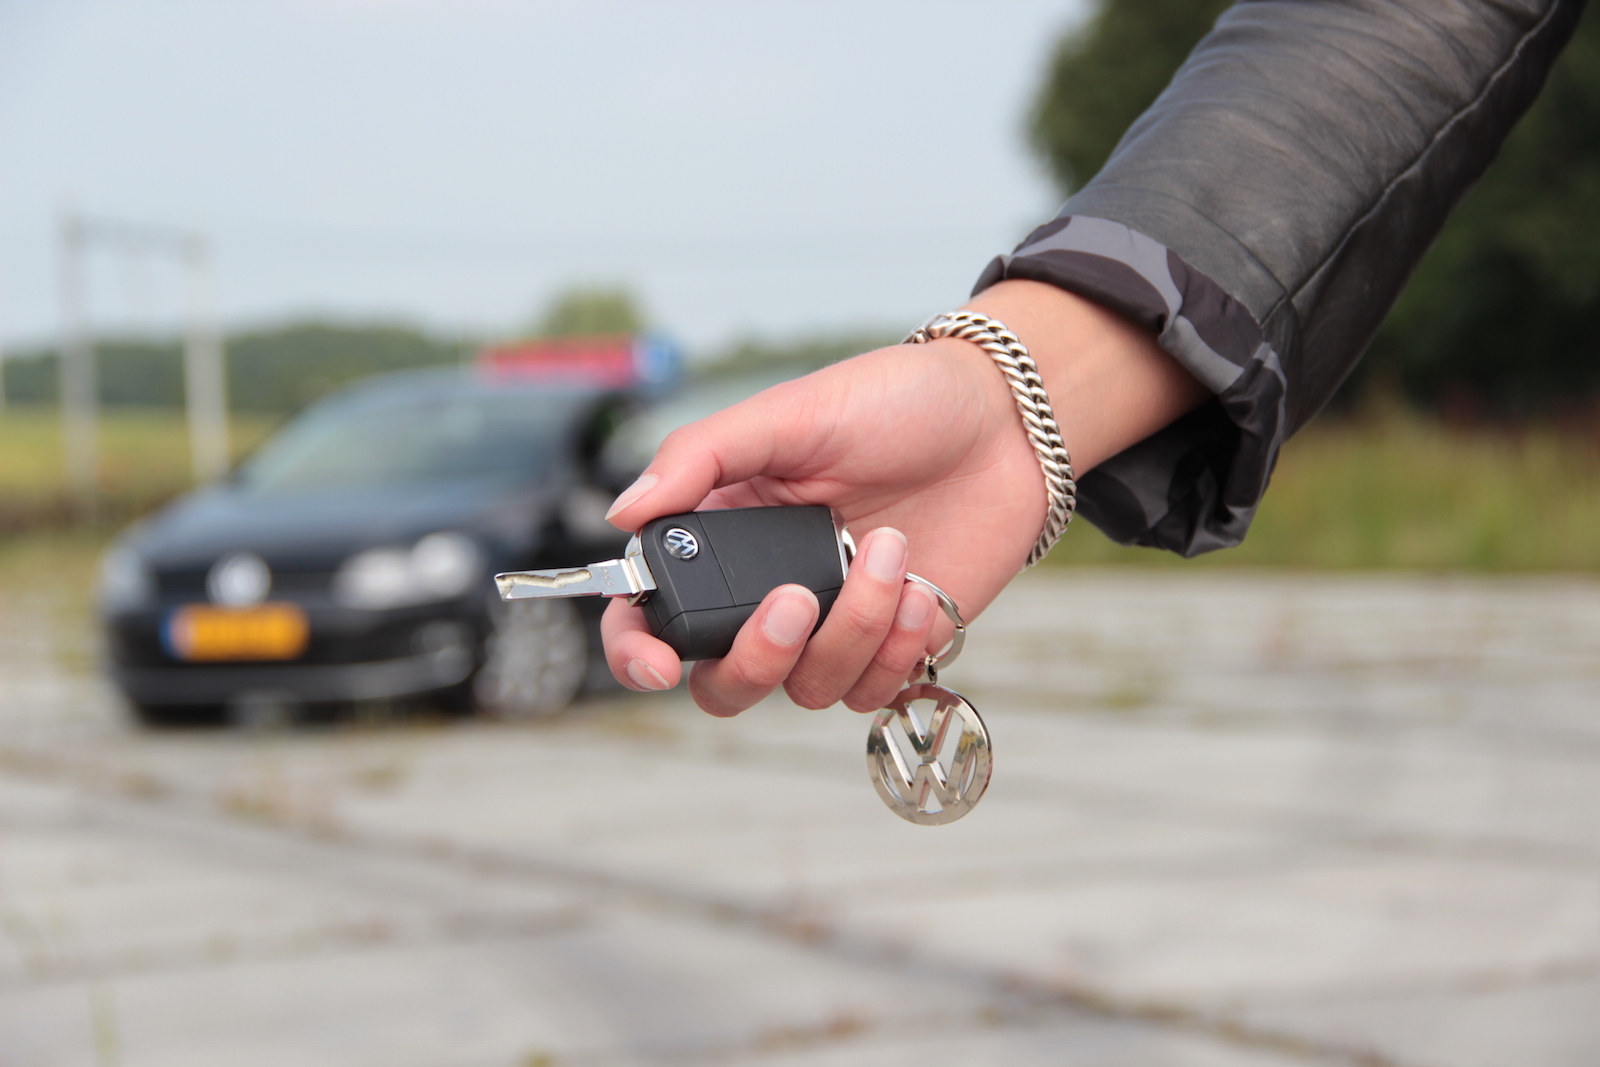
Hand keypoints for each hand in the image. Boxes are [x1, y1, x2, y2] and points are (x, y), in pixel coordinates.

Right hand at [602, 280, 1207, 715]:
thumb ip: (702, 457)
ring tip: (893, 550)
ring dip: (853, 629)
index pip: (653, 614)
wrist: (1005, 422)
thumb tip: (622, 514)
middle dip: (759, 655)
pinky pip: (873, 690)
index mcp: (726, 532)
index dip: (638, 652)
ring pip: (808, 687)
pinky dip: (898, 650)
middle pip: (725, 681)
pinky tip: (922, 589)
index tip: (659, 666)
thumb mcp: (791, 411)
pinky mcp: (893, 644)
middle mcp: (769, 588)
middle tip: (798, 599)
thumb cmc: (897, 402)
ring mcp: (833, 623)